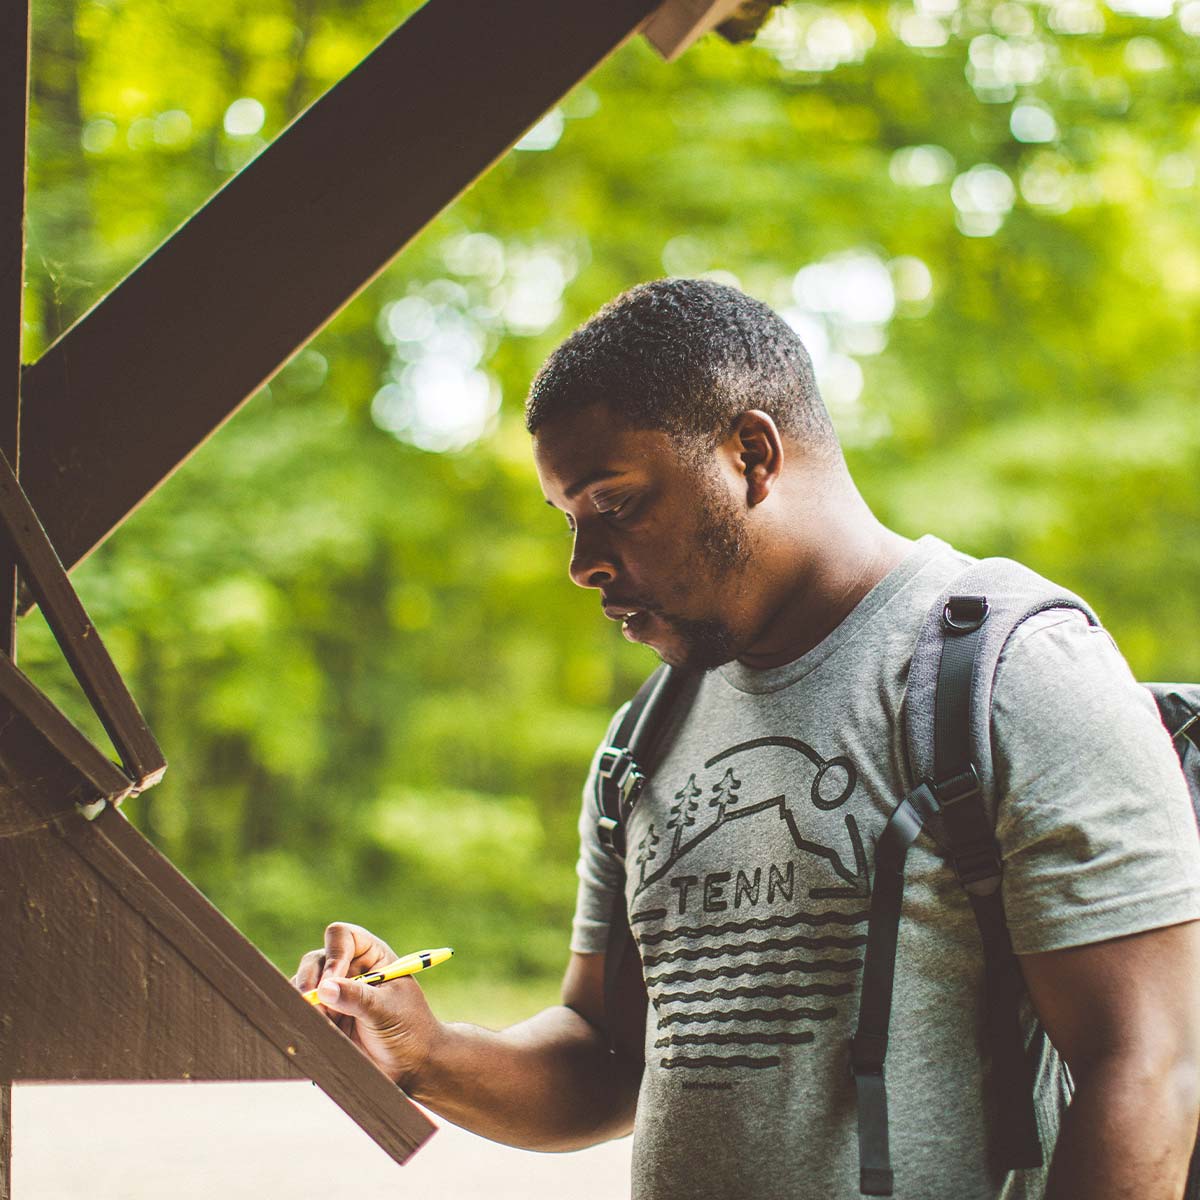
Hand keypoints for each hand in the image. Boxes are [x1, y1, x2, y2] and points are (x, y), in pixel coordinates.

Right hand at [292, 921, 443, 1090]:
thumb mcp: (386, 1011)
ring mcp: (334, 992)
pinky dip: (300, 1019)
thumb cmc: (408, 1030)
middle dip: (310, 982)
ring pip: (304, 985)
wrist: (409, 1066)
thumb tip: (324, 988)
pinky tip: (310, 1033)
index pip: (343, 936)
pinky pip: (302, 1010)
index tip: (331, 981)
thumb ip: (356, 998)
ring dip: (305, 1003)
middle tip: (313, 1007)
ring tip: (318, 1024)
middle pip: (316, 960)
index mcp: (371, 956)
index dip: (333, 955)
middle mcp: (349, 969)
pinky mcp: (324, 1016)